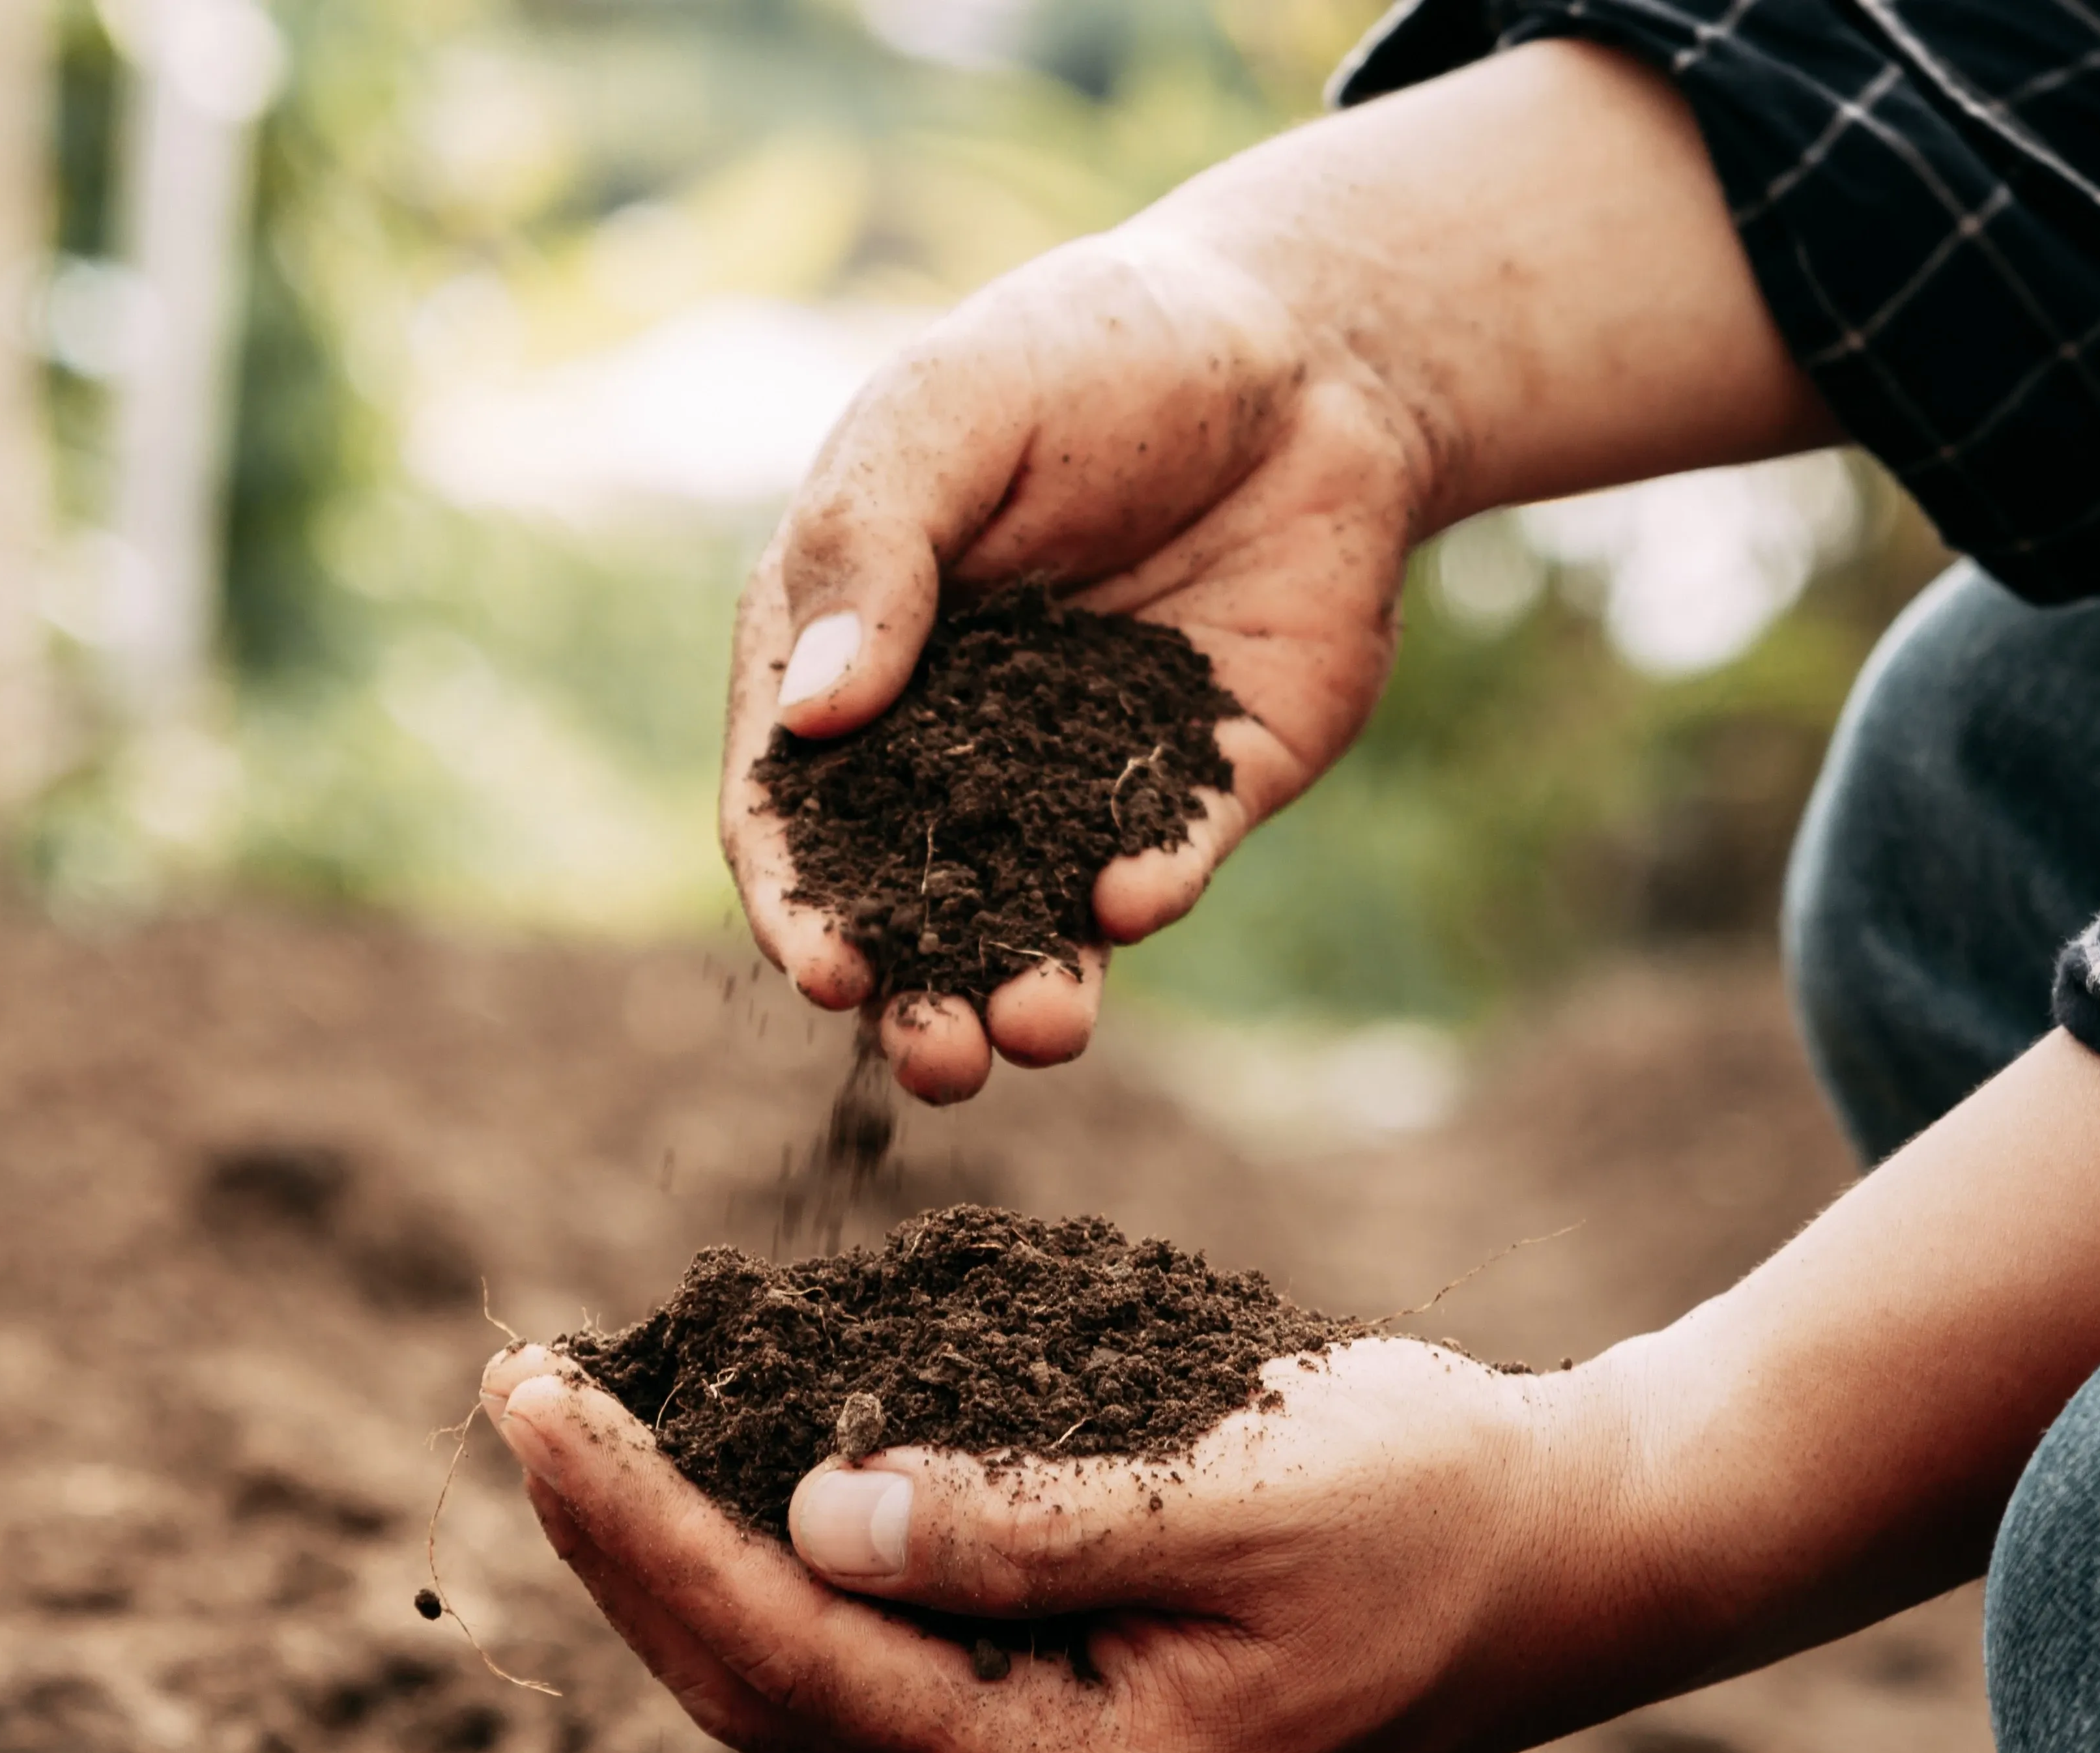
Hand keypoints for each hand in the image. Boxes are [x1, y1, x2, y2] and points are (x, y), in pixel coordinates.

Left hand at [483, 1333, 1658, 1752]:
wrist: (1572, 1555)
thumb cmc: (1434, 1505)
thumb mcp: (1239, 1494)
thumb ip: (1023, 1522)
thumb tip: (809, 1518)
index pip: (792, 1661)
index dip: (646, 1529)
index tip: (543, 1397)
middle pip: (761, 1689)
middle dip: (627, 1539)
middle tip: (521, 1384)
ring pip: (800, 1674)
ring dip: (683, 1545)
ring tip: (580, 1415)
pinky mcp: (1058, 1707)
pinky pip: (874, 1641)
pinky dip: (783, 1545)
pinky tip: (728, 1454)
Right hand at [721, 232, 1424, 1103]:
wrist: (1307, 348)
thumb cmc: (1092, 350)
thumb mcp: (949, 412)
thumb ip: (871, 552)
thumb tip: (810, 717)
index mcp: (852, 651)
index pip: (792, 805)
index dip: (797, 900)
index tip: (824, 972)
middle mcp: (953, 736)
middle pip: (911, 900)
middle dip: (918, 995)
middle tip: (940, 1058)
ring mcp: (1076, 773)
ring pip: (1036, 917)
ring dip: (1030, 987)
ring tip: (1042, 1029)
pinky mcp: (1201, 783)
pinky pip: (1164, 861)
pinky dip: (1146, 889)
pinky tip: (1137, 896)